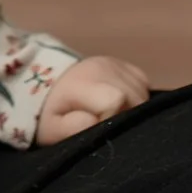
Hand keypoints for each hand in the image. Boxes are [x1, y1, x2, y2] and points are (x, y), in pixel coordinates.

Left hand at [35, 53, 151, 143]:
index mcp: (83, 83)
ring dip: (134, 108)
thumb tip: (94, 120)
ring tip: (114, 115)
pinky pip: (143, 83)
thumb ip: (71, 128)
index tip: (101, 128)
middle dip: (126, 116)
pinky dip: (138, 96)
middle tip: (108, 123)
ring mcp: (114, 63)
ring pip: (141, 91)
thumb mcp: (52, 128)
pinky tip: (123, 104)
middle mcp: (102, 68)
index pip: (116, 99)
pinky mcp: (123, 64)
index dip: (113, 119)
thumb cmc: (51, 113)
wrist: (48, 86)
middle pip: (134, 97)